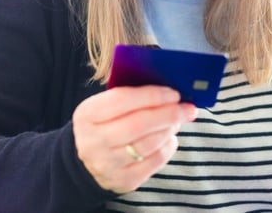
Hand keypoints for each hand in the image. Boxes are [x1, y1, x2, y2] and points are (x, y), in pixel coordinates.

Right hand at [72, 85, 197, 192]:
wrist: (85, 164)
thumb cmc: (104, 126)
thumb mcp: (104, 108)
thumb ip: (129, 97)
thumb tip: (168, 92)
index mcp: (87, 115)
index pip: (123, 100)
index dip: (152, 95)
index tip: (174, 93)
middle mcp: (93, 141)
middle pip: (138, 124)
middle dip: (168, 114)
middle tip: (186, 109)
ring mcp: (107, 164)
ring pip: (149, 144)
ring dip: (169, 130)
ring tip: (177, 121)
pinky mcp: (123, 180)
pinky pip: (154, 162)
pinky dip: (167, 147)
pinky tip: (168, 139)